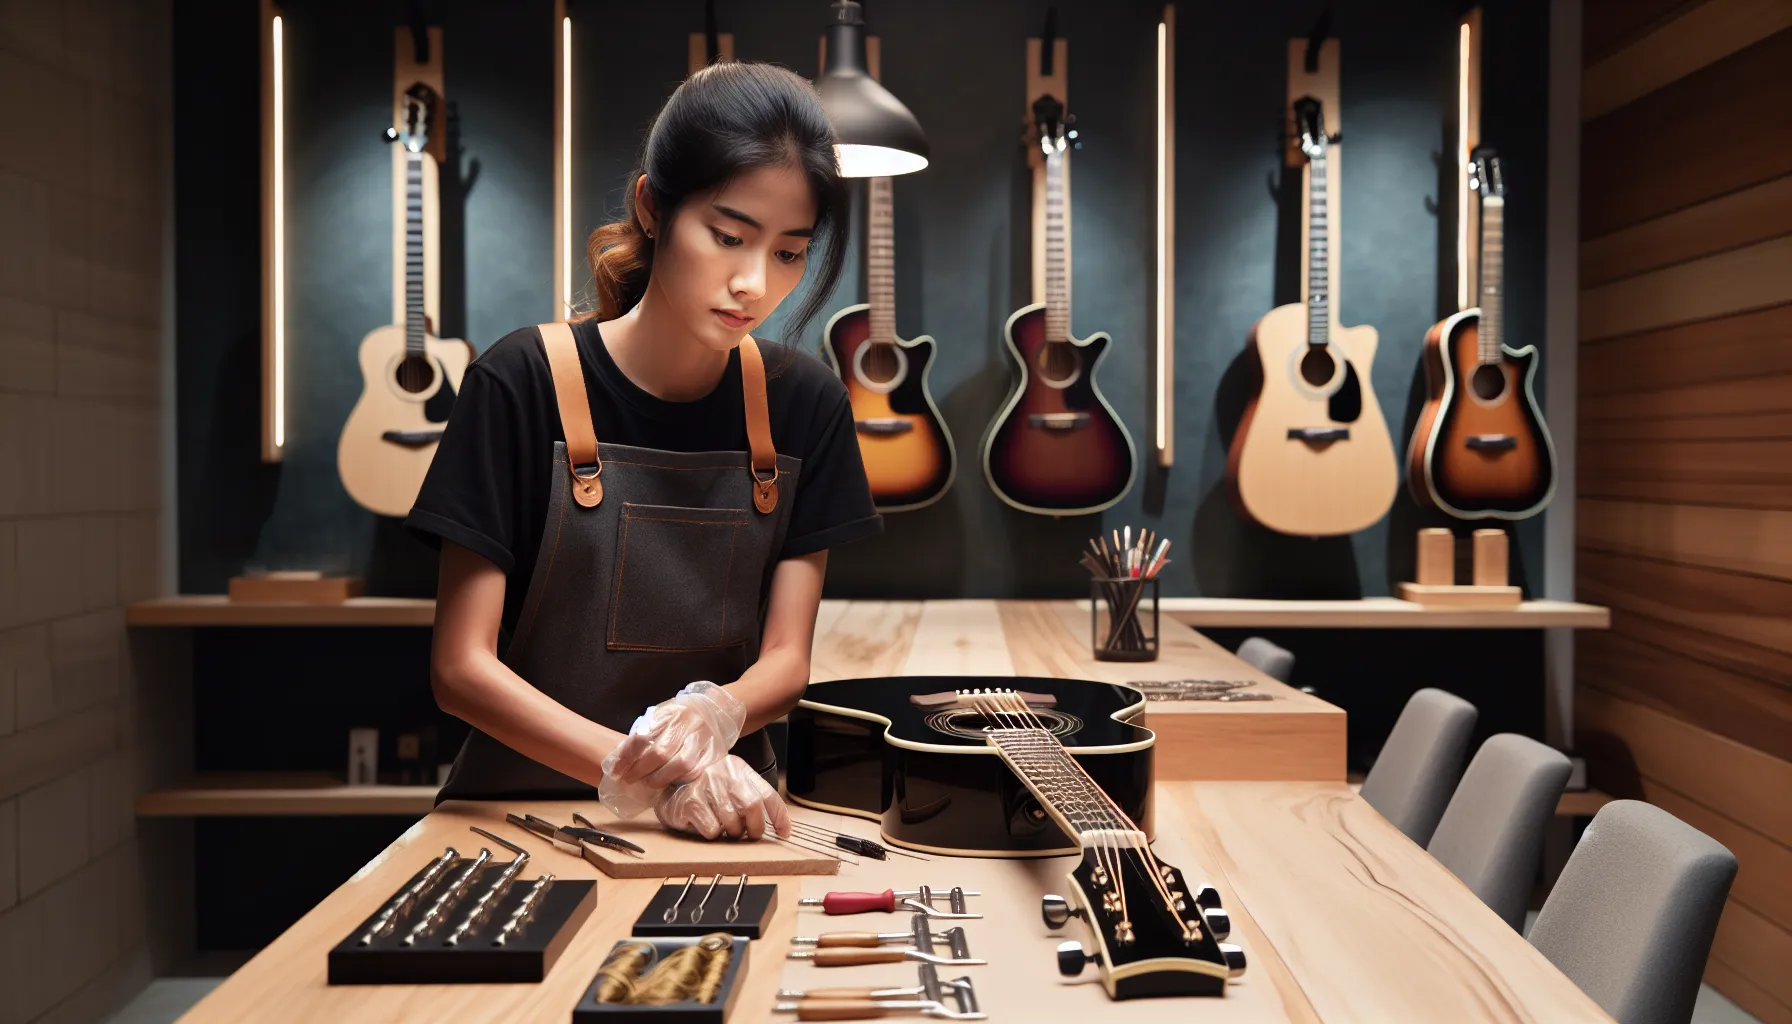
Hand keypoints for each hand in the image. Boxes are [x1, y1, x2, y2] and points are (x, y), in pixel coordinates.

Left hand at [603, 681, 745, 792]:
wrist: (719, 708)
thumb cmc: (683, 713)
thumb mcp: (664, 713)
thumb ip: (647, 730)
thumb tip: (622, 755)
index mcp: (669, 712)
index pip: (642, 735)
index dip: (626, 755)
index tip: (615, 770)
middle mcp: (686, 723)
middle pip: (660, 753)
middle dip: (640, 770)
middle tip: (629, 779)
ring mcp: (702, 738)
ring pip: (680, 765)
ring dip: (660, 779)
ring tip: (650, 783)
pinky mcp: (714, 751)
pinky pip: (696, 771)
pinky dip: (680, 780)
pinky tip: (671, 782)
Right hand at [654, 755, 791, 840]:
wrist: (668, 781)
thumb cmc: (704, 788)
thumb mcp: (730, 785)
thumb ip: (750, 797)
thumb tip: (777, 827)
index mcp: (740, 769)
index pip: (767, 794)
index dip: (780, 816)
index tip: (785, 834)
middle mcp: (725, 773)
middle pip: (752, 806)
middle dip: (754, 827)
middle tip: (748, 835)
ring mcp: (706, 785)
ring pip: (732, 821)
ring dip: (731, 832)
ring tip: (723, 828)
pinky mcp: (691, 800)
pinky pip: (712, 829)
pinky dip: (712, 833)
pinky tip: (703, 823)